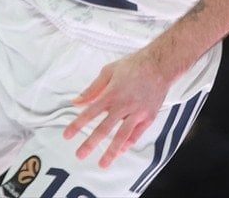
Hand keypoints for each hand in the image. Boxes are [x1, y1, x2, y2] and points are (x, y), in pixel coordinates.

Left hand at [65, 49, 170, 167]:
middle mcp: (124, 105)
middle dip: (91, 143)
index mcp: (112, 93)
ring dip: (111, 151)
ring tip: (103, 164)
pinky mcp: (149, 116)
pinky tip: (120, 152)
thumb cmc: (134, 65)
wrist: (161, 64)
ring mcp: (137, 112)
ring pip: (122, 136)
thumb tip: (76, 102)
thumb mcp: (109, 71)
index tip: (67, 135)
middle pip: (104, 128)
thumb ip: (92, 89)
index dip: (77, 125)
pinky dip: (128, 144)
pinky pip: (137, 134)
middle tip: (80, 155)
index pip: (90, 112)